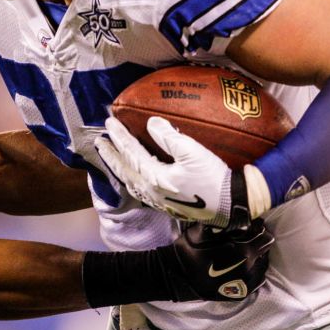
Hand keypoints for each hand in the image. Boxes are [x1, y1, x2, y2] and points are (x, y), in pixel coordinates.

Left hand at [96, 116, 249, 228]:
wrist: (230, 206)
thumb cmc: (213, 179)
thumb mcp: (193, 152)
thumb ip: (169, 137)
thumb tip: (151, 123)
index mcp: (155, 178)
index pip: (131, 153)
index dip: (119, 137)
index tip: (109, 123)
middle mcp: (151, 192)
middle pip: (124, 170)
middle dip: (111, 155)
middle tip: (99, 142)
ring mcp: (157, 201)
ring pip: (130, 182)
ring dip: (118, 167)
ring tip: (110, 156)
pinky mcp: (165, 205)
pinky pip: (139, 190)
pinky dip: (130, 179)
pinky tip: (132, 175)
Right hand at [168, 221, 273, 300]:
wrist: (178, 276)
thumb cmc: (190, 250)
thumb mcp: (204, 229)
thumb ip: (224, 222)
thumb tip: (238, 212)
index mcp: (243, 250)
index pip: (264, 235)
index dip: (257, 228)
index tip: (251, 225)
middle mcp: (249, 267)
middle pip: (264, 250)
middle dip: (256, 242)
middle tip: (245, 239)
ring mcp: (247, 282)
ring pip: (263, 264)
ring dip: (256, 257)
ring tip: (243, 253)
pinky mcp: (242, 292)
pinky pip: (258, 279)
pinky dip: (253, 271)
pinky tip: (243, 266)